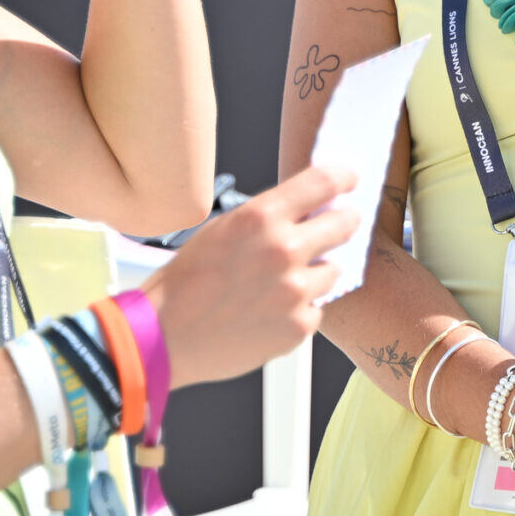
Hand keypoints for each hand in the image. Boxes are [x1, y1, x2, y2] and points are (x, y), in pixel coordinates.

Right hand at [144, 167, 358, 384]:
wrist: (164, 337)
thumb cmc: (187, 280)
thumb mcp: (223, 228)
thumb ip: (268, 217)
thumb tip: (310, 207)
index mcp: (261, 218)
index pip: (324, 182)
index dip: (343, 178)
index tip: (350, 180)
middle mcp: (283, 250)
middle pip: (344, 224)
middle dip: (343, 223)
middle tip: (339, 226)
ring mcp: (295, 292)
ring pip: (332, 271)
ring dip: (315, 273)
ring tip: (281, 283)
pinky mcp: (299, 327)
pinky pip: (316, 308)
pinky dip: (300, 308)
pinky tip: (270, 311)